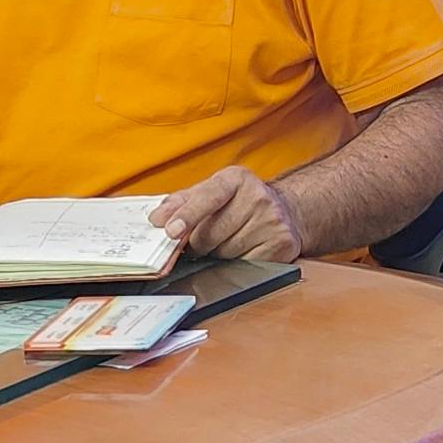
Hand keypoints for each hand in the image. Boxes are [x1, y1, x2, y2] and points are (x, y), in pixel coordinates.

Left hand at [152, 166, 300, 265]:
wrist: (286, 211)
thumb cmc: (240, 203)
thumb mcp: (212, 192)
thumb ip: (182, 202)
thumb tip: (156, 218)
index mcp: (236, 178)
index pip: (208, 197)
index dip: (188, 215)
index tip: (171, 231)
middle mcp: (258, 196)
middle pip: (211, 233)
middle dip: (200, 242)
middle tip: (204, 240)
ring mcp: (273, 220)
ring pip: (226, 252)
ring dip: (219, 253)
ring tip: (229, 241)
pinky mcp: (282, 244)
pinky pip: (244, 264)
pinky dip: (238, 262)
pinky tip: (245, 249)